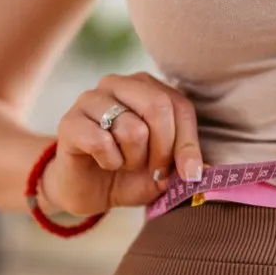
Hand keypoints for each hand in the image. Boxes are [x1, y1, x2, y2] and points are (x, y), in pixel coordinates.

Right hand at [42, 72, 203, 216]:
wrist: (88, 190)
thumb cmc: (130, 173)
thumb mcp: (166, 170)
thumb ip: (185, 162)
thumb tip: (205, 169)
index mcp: (147, 87)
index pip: (180, 106)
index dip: (188, 144)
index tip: (188, 174)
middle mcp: (119, 84)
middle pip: (158, 107)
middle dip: (163, 151)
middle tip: (153, 170)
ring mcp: (91, 99)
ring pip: (132, 129)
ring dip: (133, 159)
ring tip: (124, 163)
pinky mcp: (70, 121)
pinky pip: (101, 142)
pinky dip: (109, 162)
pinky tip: (103, 163)